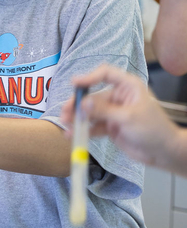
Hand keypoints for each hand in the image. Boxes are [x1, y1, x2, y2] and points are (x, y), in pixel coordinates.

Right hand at [61, 64, 181, 169]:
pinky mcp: (111, 127)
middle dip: (78, 104)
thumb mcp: (127, 118)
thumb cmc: (153, 129)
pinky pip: (94, 126)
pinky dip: (84, 130)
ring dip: (78, 118)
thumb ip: (104, 111)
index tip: (74, 84)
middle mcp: (119, 97)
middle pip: (94, 96)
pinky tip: (74, 135)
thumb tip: (83, 103)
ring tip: (66, 125)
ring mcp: (114, 112)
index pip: (106, 74)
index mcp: (128, 86)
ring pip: (91, 112)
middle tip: (65, 112)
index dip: (89, 77)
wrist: (163, 153)